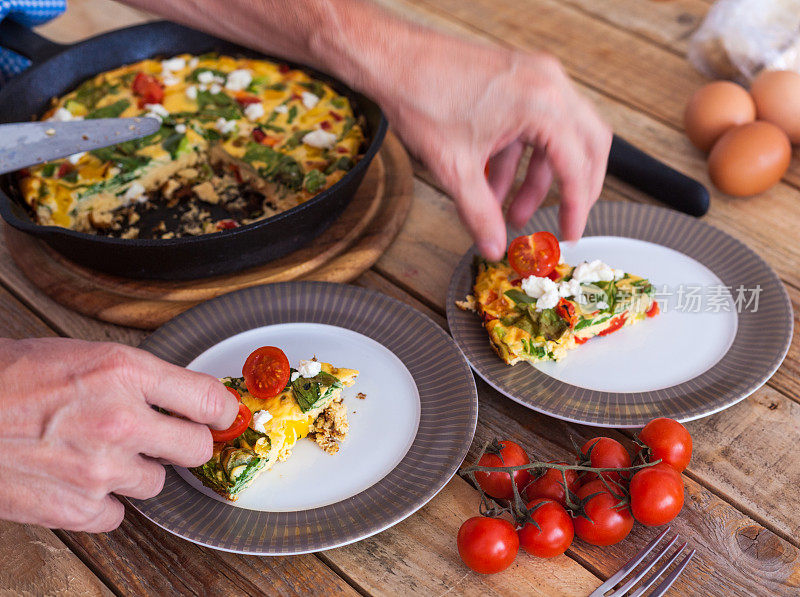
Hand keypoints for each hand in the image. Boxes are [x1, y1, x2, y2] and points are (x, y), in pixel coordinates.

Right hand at [0, 338, 237, 531]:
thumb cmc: (11, 378)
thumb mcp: (85, 355)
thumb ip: (137, 378)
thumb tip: (181, 396)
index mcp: (124, 373)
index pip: (208, 399)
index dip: (221, 412)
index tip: (221, 417)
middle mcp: (120, 420)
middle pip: (196, 450)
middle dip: (186, 444)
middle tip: (169, 438)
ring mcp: (100, 469)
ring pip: (157, 484)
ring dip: (138, 472)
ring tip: (101, 453)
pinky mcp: (76, 508)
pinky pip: (119, 515)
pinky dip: (104, 502)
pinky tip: (80, 480)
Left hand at [371, 40, 611, 259]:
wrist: (392, 59)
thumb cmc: (420, 96)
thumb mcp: (454, 168)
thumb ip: (480, 213)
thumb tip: (494, 246)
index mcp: (542, 104)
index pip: (576, 167)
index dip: (575, 208)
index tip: (568, 235)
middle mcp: (548, 84)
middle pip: (586, 146)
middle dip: (574, 190)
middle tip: (562, 221)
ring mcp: (535, 77)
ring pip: (559, 136)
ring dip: (538, 178)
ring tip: (511, 212)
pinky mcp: (518, 78)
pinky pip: (535, 123)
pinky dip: (521, 157)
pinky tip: (493, 184)